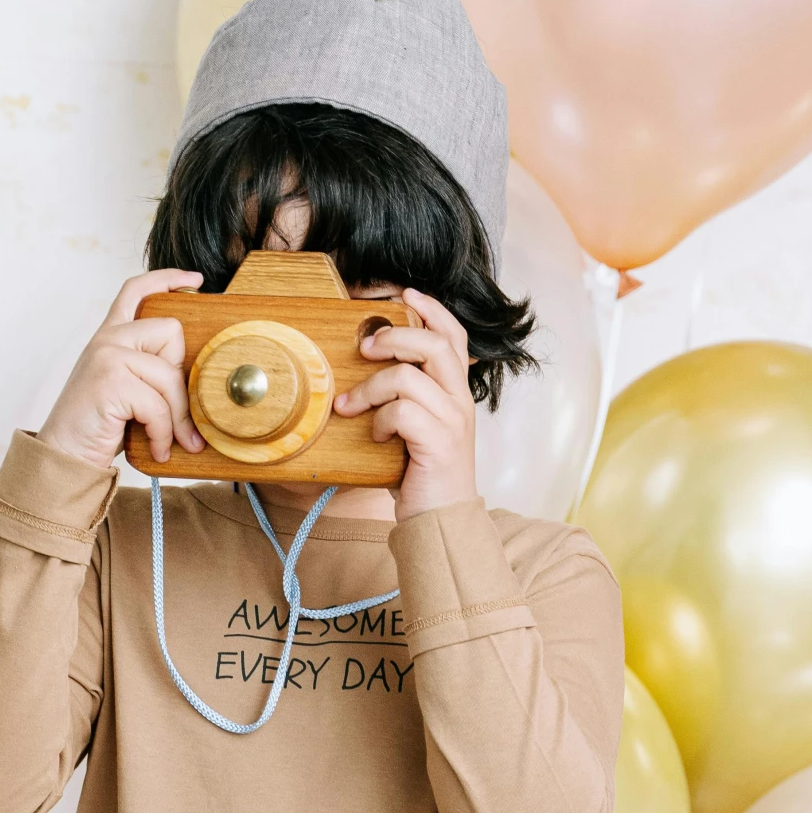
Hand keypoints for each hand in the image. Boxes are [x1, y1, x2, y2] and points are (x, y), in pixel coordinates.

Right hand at [39, 269, 206, 469]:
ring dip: (177, 418)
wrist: (62, 457)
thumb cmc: (96, 428)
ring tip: (168, 442)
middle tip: (170, 413)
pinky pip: (159, 406)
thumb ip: (147, 370)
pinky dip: (163, 433)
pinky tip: (157, 448)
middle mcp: (107, 339)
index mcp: (108, 336)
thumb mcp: (123, 389)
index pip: (136, 289)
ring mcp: (107, 357)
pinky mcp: (110, 382)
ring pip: (169, 375)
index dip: (167, 279)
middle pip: (171, 332)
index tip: (195, 281)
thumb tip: (194, 376)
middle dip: (181, 380)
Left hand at [333, 289, 477, 521]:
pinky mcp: (438, 442)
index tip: (406, 293)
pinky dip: (379, 420)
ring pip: (408, 376)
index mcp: (456, 391)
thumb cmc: (421, 471)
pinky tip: (375, 436)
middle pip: (434, 344)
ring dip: (369, 388)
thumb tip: (367, 364)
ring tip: (351, 406)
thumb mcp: (416, 424)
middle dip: (395, 336)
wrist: (440, 519)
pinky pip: (402, 411)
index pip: (453, 335)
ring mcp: (452, 420)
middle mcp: (460, 400)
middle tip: (366, 347)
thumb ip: (405, 394)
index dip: (432, 309)